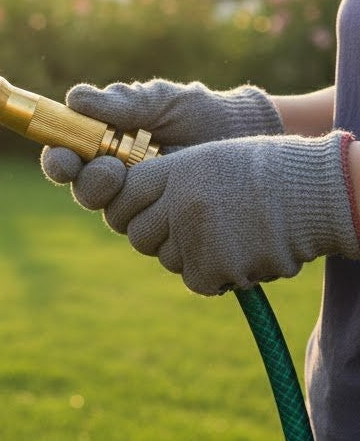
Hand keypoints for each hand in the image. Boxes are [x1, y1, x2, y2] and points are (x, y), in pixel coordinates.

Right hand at [41, 79, 282, 208]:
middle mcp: (114, 179)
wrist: (248, 137)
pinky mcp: (165, 228)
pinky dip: (157, 220)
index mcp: (100, 146)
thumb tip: (74, 99)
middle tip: (111, 171)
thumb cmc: (199, 112)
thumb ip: (121, 101)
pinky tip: (175, 202)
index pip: (65, 158)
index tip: (63, 159)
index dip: (57, 162)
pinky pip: (149, 235)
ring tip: (153, 179)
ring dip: (125, 201)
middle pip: (83, 192)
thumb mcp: (161, 100)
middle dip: (91, 184)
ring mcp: (140, 206)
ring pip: (114, 215)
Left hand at [102, 132, 358, 294]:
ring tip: (228, 233)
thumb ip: (168, 182)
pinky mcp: (217, 267)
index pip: (122, 197)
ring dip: (191, 254)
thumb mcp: (207, 160)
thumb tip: (130, 211)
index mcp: (175, 170)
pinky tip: (240, 252)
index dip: (129, 208)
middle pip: (137, 235)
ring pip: (167, 259)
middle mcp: (179, 202)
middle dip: (158, 236)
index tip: (147, 212)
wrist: (318, 193)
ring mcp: (197, 235)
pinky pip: (196, 280)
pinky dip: (214, 275)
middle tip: (191, 228)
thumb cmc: (264, 174)